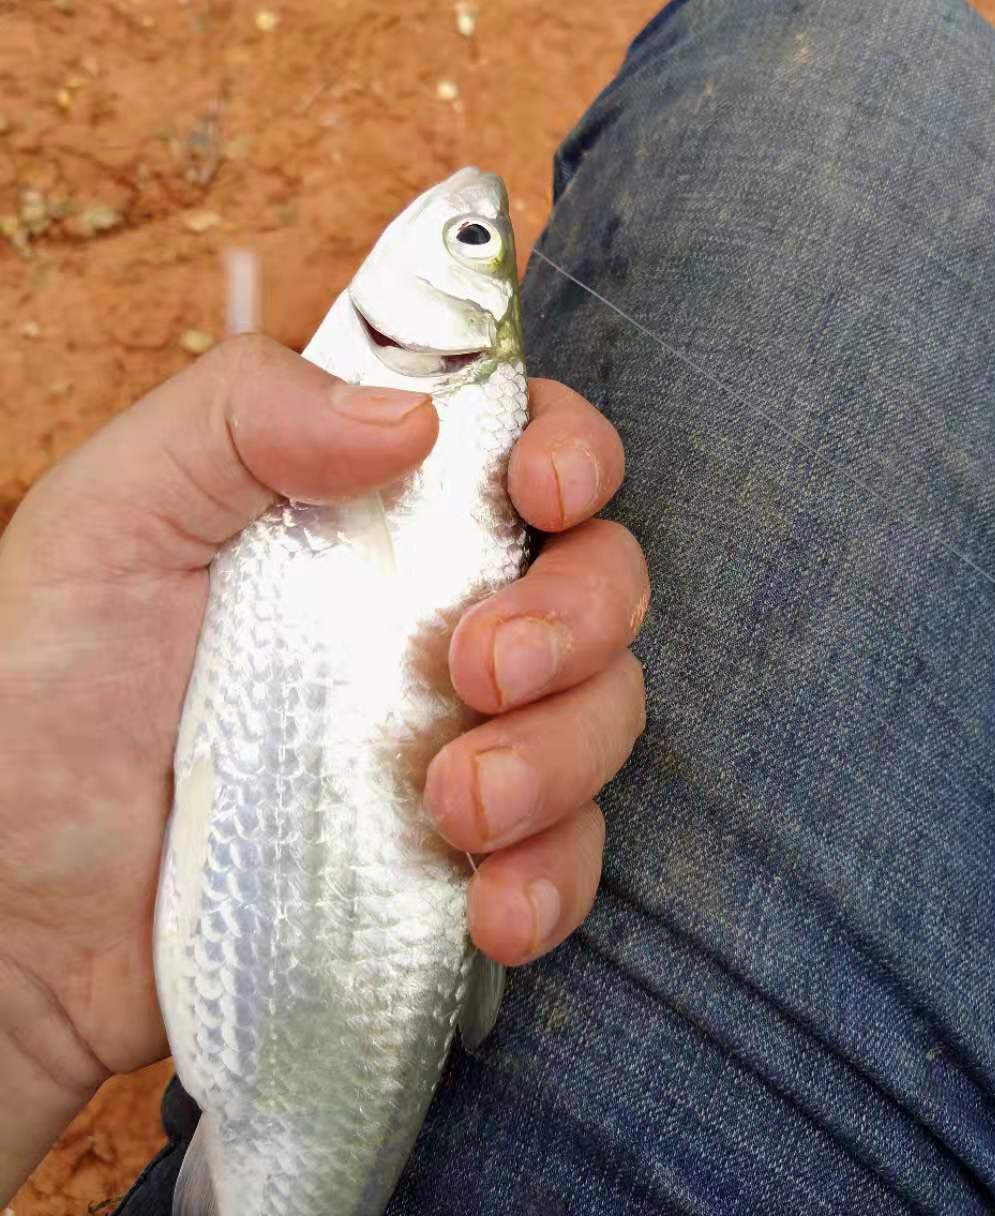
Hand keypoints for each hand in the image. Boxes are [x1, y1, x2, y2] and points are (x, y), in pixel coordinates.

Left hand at [0, 336, 646, 1196]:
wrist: (20, 914)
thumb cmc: (43, 692)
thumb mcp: (113, 515)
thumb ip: (245, 415)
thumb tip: (416, 418)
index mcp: (367, 510)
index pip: (518, 446)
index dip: (568, 453)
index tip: (544, 494)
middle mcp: (432, 611)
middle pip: (598, 575)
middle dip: (575, 616)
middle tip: (479, 670)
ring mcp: (458, 735)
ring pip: (603, 712)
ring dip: (560, 755)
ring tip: (454, 806)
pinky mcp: (463, 856)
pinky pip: (570, 853)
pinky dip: (555, 874)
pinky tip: (488, 906)